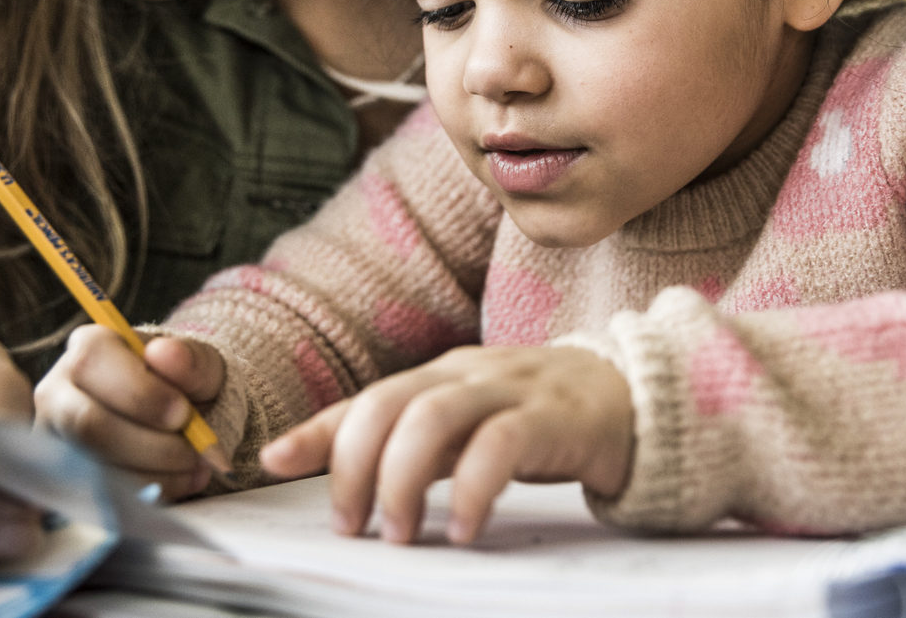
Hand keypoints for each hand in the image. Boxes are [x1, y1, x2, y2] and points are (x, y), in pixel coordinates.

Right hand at [34, 325, 226, 500]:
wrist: (179, 419)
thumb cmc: (184, 385)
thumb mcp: (200, 366)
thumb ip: (191, 359)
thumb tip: (165, 353)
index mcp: (88, 347)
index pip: (92, 363)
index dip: (140, 394)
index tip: (183, 413)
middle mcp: (57, 390)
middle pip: (87, 423)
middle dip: (149, 445)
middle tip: (193, 451)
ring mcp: (55, 438)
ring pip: (92, 465)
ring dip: (153, 473)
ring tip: (194, 467)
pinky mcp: (63, 477)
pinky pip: (98, 495)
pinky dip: (147, 492)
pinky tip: (179, 481)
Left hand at [259, 345, 632, 545]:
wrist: (634, 396)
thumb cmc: (538, 418)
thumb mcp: (465, 428)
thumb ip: (406, 446)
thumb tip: (327, 475)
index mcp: (439, 375)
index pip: (365, 398)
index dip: (316, 430)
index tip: (271, 462)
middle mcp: (466, 373)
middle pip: (388, 402)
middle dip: (355, 464)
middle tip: (351, 524)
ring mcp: (509, 389)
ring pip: (434, 416)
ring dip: (404, 479)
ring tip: (401, 533)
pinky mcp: (552, 416)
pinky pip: (501, 444)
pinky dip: (474, 489)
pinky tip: (466, 527)